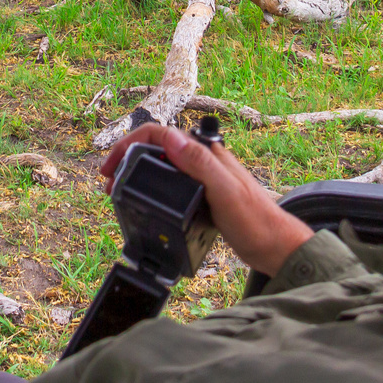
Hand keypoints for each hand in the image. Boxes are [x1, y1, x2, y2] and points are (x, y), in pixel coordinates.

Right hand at [100, 124, 313, 275]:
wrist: (275, 247)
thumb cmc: (256, 221)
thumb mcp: (225, 191)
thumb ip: (200, 164)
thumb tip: (171, 138)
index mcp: (206, 153)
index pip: (159, 134)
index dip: (129, 145)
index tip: (110, 166)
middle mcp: (203, 160)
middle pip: (156, 148)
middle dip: (126, 159)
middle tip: (107, 182)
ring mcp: (203, 177)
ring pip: (161, 165)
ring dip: (136, 173)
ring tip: (117, 193)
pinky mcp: (203, 195)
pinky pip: (169, 183)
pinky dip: (150, 187)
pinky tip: (145, 202)